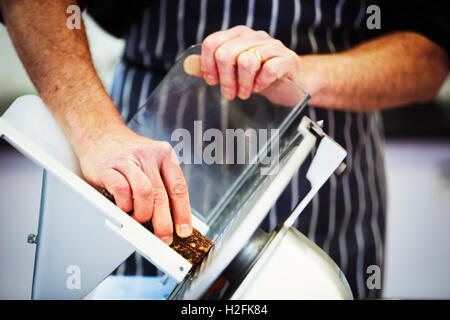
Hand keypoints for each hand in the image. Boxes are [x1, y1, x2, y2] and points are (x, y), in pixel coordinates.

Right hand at [77, 124, 191, 244]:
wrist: (100, 133)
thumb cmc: (129, 155)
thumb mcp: (152, 162)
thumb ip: (163, 183)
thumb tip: (173, 219)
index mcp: (165, 155)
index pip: (179, 188)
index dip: (183, 213)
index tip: (184, 231)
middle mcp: (149, 155)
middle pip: (162, 194)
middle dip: (164, 222)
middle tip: (163, 237)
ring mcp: (128, 159)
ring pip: (144, 193)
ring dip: (142, 213)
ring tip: (139, 220)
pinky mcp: (108, 166)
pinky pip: (121, 190)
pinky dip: (124, 205)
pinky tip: (124, 208)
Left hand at [199, 25, 301, 99]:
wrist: (291, 82)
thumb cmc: (259, 77)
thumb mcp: (233, 72)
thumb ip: (211, 67)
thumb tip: (188, 65)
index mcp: (238, 36)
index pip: (212, 43)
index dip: (208, 65)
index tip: (212, 82)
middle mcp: (254, 36)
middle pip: (226, 54)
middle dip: (225, 79)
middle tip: (229, 94)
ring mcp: (273, 46)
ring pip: (246, 61)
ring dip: (243, 83)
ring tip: (244, 93)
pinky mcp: (287, 59)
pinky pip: (269, 70)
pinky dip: (261, 83)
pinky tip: (260, 88)